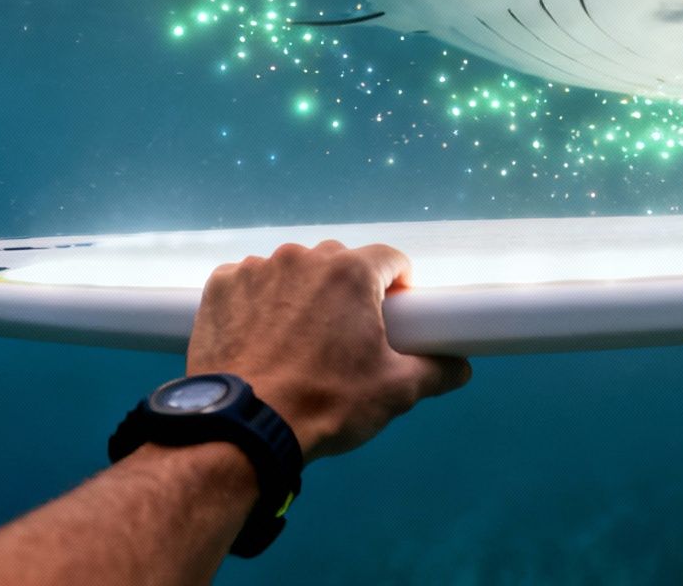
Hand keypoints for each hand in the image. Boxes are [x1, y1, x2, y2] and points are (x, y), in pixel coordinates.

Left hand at [186, 241, 470, 460]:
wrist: (243, 425)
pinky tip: (260, 339)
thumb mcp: (394, 392)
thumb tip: (460, 367)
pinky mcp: (221, 285)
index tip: (394, 316)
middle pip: (340, 263)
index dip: (399, 287)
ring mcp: (258, 268)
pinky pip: (250, 283)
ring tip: (297, 343)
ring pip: (293, 272)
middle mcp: (304, 257)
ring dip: (301, 295)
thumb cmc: (325, 403)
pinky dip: (258, 303)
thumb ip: (435, 372)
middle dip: (347, 292)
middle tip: (344, 337)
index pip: (391, 259)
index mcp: (352, 272)